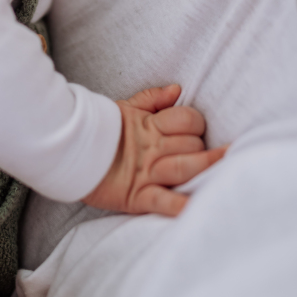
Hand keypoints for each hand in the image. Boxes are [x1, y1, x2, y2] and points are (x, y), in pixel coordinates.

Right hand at [83, 84, 225, 216]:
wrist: (67, 151)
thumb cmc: (101, 131)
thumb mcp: (126, 108)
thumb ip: (152, 98)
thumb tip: (178, 89)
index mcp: (148, 126)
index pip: (185, 119)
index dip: (196, 123)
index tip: (197, 130)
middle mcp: (150, 149)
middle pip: (190, 144)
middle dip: (201, 147)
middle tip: (202, 151)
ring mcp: (145, 173)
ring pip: (184, 168)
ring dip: (207, 167)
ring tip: (229, 164)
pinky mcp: (136, 197)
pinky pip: (163, 201)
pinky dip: (180, 206)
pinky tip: (196, 207)